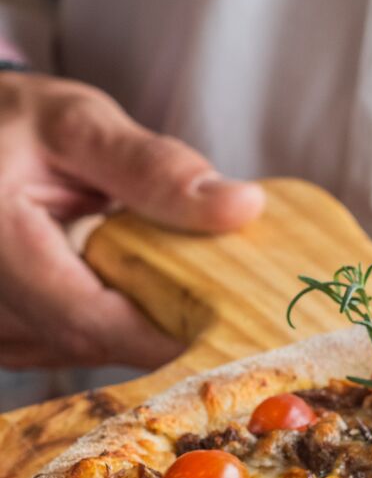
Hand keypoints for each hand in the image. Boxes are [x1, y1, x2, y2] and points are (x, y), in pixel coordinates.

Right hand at [0, 73, 263, 368]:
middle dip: (161, 327)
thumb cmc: (13, 124)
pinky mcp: (0, 336)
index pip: (87, 319)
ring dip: (133, 325)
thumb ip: (153, 169)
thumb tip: (241, 206)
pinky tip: (127, 285)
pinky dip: (105, 322)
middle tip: (228, 298)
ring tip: (175, 280)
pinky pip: (61, 348)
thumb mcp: (78, 125)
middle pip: (87, 342)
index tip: (238, 326)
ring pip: (77, 353)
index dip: (166, 335)